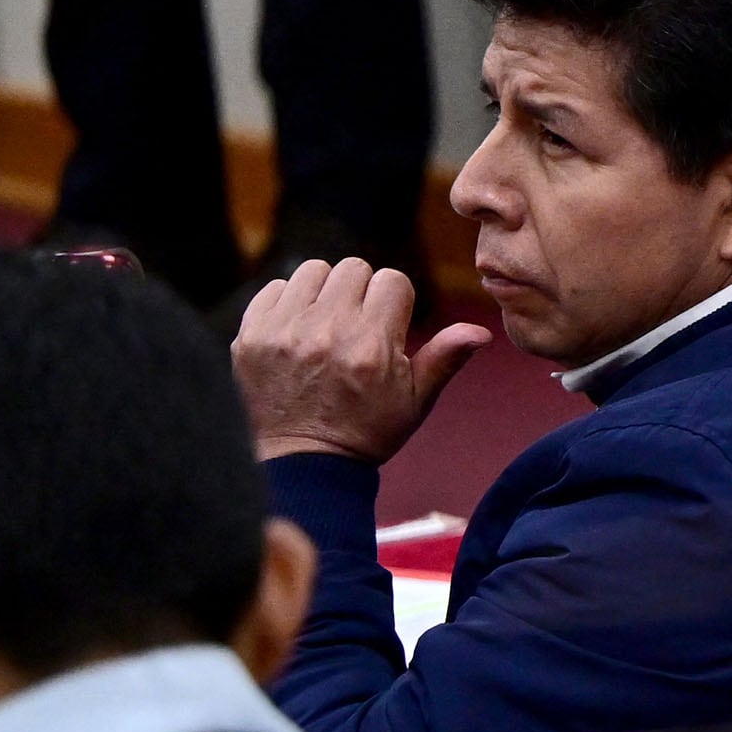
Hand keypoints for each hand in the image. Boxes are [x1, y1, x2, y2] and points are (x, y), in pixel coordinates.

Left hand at [235, 259, 492, 467]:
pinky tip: (296, 329)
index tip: (389, 325)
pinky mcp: (250, 336)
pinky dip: (287, 302)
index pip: (392, 280)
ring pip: (312, 271)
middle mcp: (326, 332)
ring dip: (324, 291)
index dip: (396, 301)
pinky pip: (272, 288)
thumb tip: (481, 332)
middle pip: (353, 268)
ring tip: (326, 323)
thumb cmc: (366, 432)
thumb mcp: (416, 400)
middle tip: (358, 324)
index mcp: (372, 346)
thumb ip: (445, 358)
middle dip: (361, 292)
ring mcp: (283, 332)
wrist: (303, 463)